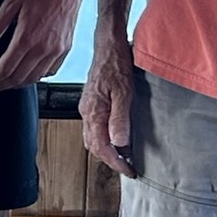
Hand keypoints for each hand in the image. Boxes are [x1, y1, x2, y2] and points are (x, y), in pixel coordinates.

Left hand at [0, 0, 88, 91]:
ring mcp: (56, 50)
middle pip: (19, 78)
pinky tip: (29, 74)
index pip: (6, 68)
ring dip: (18, 84)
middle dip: (2, 86)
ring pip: (34, 78)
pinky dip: (37, 77)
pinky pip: (50, 71)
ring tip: (7, 83)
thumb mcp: (11, 3)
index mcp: (26, 37)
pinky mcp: (65, 49)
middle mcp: (42, 47)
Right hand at [80, 34, 135, 176]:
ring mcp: (87, 107)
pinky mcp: (91, 103)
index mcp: (93, 112)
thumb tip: (119, 143)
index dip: (115, 163)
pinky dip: (105, 138)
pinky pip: (94, 128)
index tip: (129, 171)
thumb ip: (120, 119)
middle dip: (110, 160)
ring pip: (93, 138)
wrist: (108, 44)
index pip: (101, 147)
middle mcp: (86, 112)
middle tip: (128, 167)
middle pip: (94, 146)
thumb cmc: (116, 64)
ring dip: (107, 150)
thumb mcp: (124, 92)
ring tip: (125, 155)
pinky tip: (118, 136)